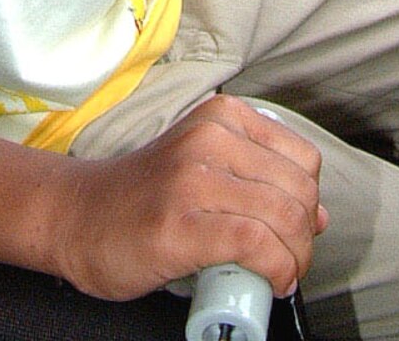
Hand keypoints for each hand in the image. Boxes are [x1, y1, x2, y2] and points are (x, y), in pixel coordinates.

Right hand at [53, 96, 325, 301]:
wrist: (78, 217)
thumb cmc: (144, 197)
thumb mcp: (204, 168)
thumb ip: (257, 181)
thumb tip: (320, 216)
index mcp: (220, 118)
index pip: (302, 160)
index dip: (308, 204)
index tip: (294, 231)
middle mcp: (209, 139)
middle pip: (298, 192)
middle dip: (305, 238)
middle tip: (288, 262)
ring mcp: (193, 179)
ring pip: (283, 217)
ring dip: (295, 259)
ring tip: (279, 274)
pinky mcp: (181, 223)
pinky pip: (256, 244)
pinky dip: (276, 269)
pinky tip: (270, 281)